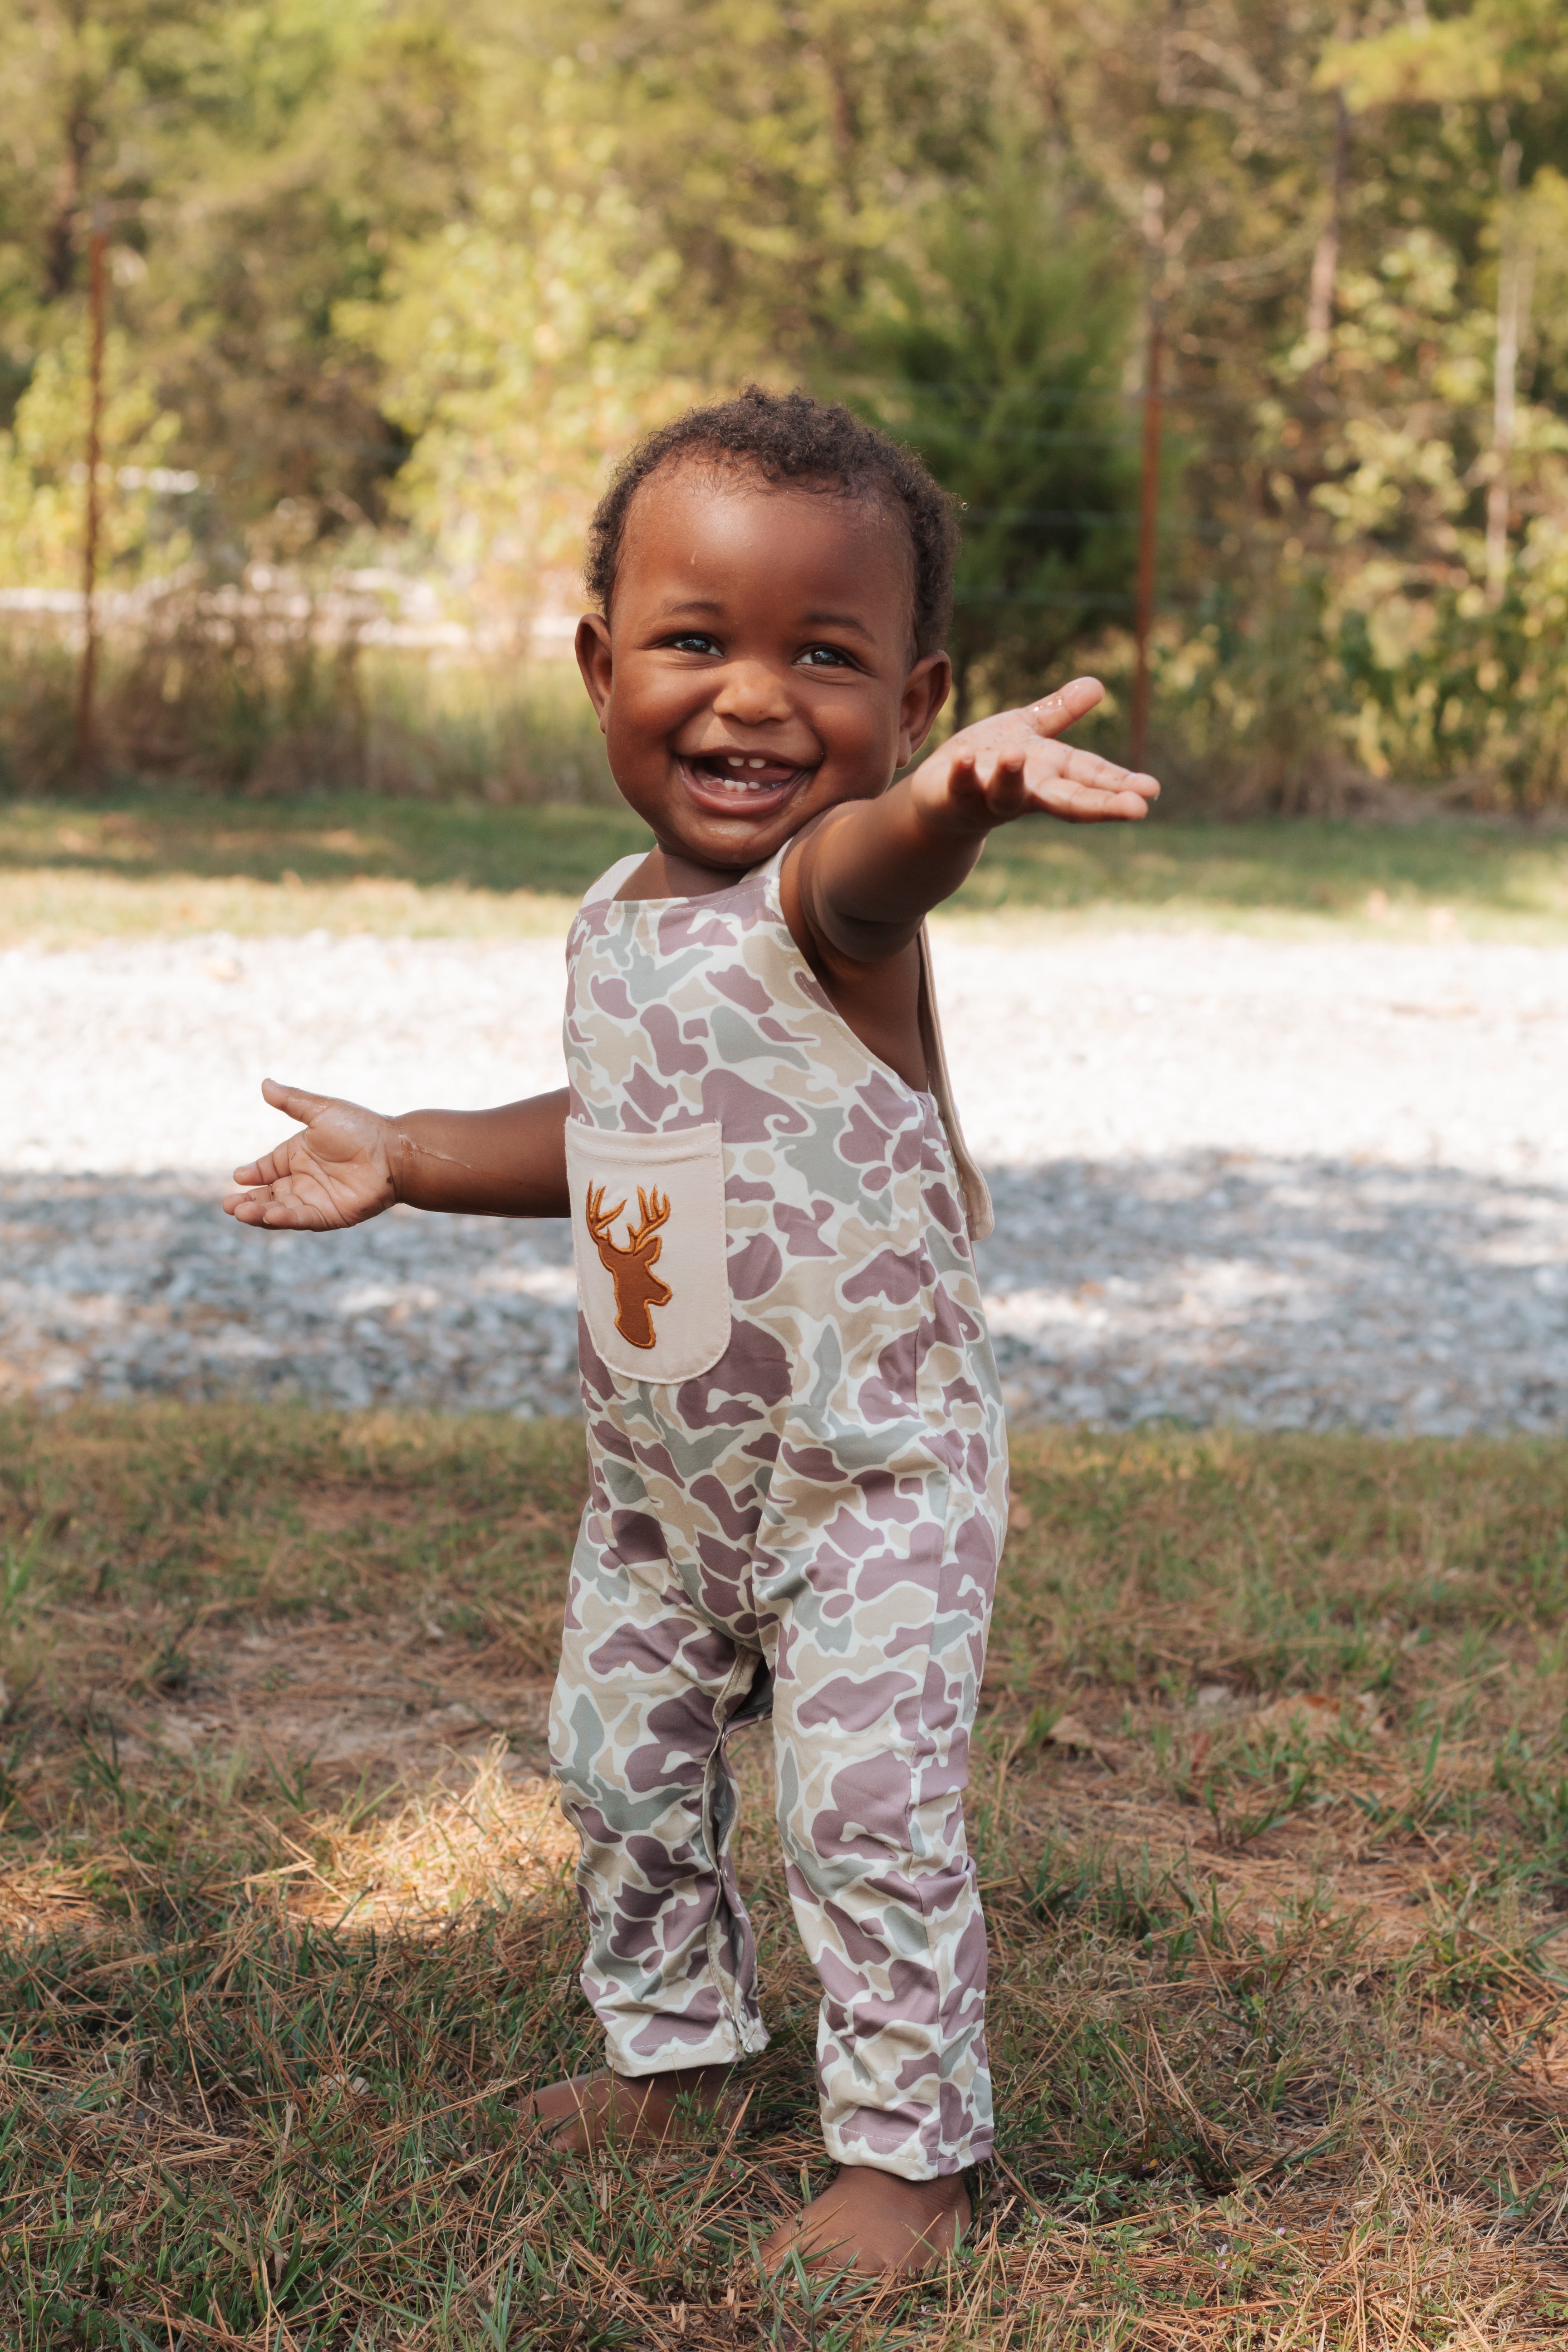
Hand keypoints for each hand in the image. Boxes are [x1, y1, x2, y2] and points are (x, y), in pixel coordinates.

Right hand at [222, 1078, 401, 1230]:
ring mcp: (316, 1198)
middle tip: (228, 1205)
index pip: (266, 1169)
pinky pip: (302, 1218)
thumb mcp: (322, 1112)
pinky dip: (284, 1219)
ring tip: (239, 1211)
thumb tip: (264, 1083)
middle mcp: (304, 1179)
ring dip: (259, 1212)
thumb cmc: (361, 1128)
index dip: (252, 1174)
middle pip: (268, 1194)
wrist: (395, 1150)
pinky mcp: (330, 1214)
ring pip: (280, 1209)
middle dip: (248, 1200)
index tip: (237, 1178)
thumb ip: (291, 1102)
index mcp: (298, 1155)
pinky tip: (269, 1216)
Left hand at [909, 676, 1158, 829]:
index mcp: (1050, 773)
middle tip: (1136, 809)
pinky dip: (962, 774)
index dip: (1120, 785)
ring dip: (1010, 777)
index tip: (1152, 791)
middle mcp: (1026, 791)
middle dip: (1101, 804)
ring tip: (1015, 756)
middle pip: (1067, 800)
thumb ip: (1060, 713)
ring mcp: (989, 796)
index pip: (1090, 778)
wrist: (939, 797)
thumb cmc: (989, 763)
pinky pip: (960, 786)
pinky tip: (962, 757)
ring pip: (1006, 792)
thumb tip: (1098, 686)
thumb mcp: (1028, 733)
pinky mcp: (955, 795)